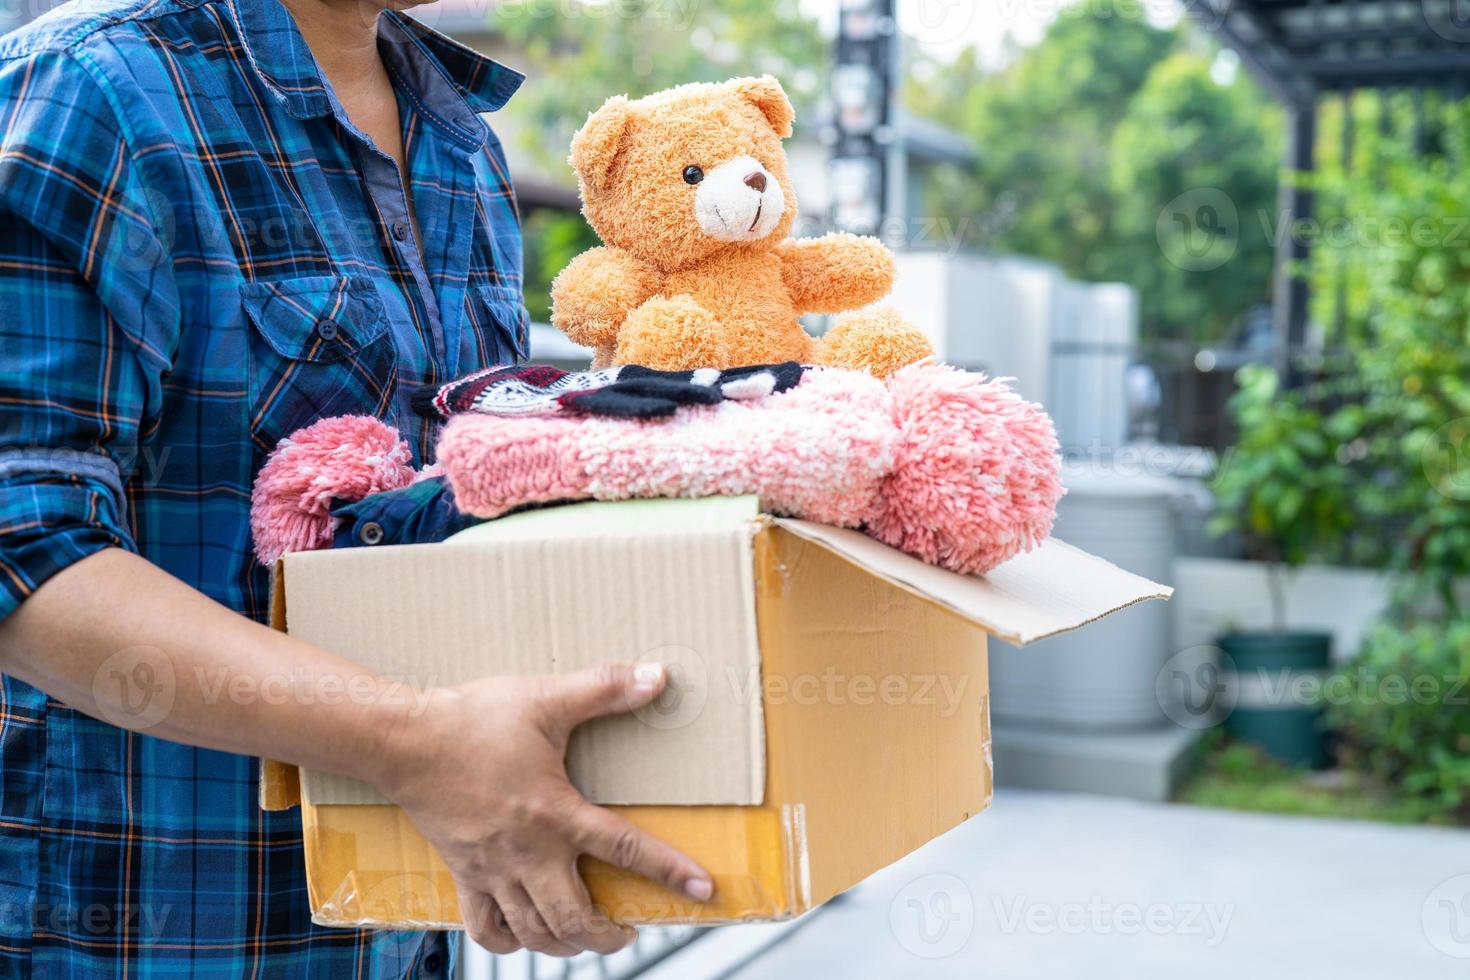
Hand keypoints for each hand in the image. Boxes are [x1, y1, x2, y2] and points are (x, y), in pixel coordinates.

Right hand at [372, 663, 712, 955]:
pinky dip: (509, 942)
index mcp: (556, 813)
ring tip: (589, 937)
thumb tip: (658, 676)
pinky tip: (526, 936)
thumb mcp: (547, 698)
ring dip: (566, 944)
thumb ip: (606, 689)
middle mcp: (528, 852)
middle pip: (575, 918)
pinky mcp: (463, 874)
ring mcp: (493, 870)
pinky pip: (485, 928)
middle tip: (630, 930)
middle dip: (608, 935)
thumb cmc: (476, 719)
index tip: (703, 890)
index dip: (670, 871)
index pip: (626, 849)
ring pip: (534, 933)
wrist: (406, 741)